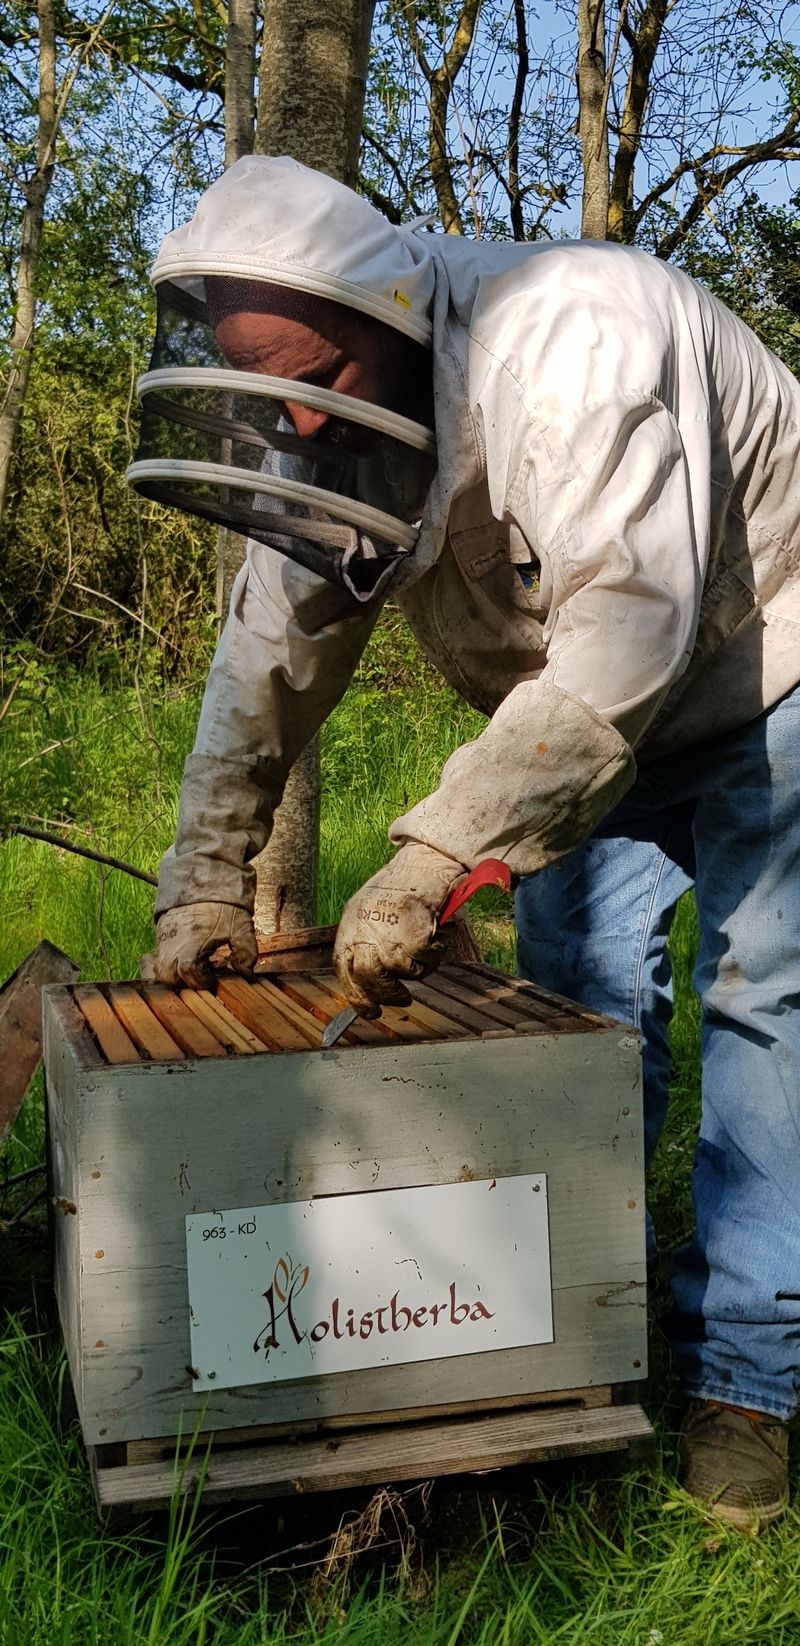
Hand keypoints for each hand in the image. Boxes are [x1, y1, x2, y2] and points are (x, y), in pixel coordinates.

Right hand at [144, 902, 257, 987]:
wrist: (204, 875)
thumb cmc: (223, 902)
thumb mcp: (241, 926)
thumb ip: (246, 953)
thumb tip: (247, 973)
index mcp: (191, 945)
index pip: (190, 976)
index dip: (203, 981)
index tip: (214, 977)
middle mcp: (172, 944)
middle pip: (169, 977)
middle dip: (186, 982)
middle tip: (204, 974)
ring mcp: (164, 938)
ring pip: (160, 968)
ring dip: (175, 974)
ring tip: (194, 967)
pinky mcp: (161, 931)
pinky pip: (157, 955)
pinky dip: (168, 962)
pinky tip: (185, 958)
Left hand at [333, 842, 465, 1009]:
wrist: (425, 858)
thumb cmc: (402, 887)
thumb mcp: (370, 911)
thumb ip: (366, 943)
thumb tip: (369, 983)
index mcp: (350, 924)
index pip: (344, 971)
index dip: (357, 997)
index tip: (370, 1011)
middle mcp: (365, 929)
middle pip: (370, 979)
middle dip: (389, 994)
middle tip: (404, 999)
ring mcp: (390, 933)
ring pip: (405, 973)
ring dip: (420, 966)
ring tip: (427, 944)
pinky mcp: (415, 933)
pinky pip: (427, 959)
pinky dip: (438, 950)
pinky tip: (438, 931)